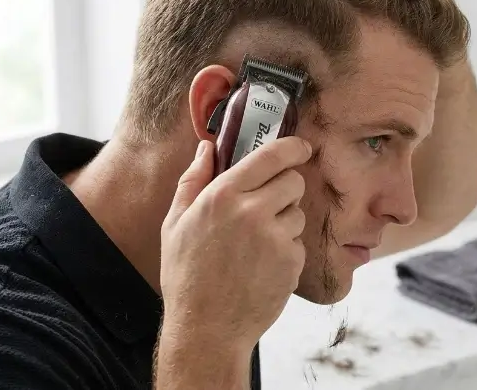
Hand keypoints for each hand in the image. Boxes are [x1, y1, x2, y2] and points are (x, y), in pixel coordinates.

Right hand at [160, 137, 311, 348]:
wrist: (207, 329)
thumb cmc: (187, 276)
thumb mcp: (175, 224)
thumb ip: (193, 180)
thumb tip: (207, 147)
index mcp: (223, 195)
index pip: (271, 156)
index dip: (292, 147)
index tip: (300, 147)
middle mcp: (253, 211)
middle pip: (293, 181)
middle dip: (285, 189)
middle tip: (267, 206)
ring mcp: (276, 238)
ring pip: (298, 214)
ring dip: (284, 223)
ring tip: (255, 246)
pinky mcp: (292, 262)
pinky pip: (298, 243)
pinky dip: (286, 251)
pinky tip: (261, 266)